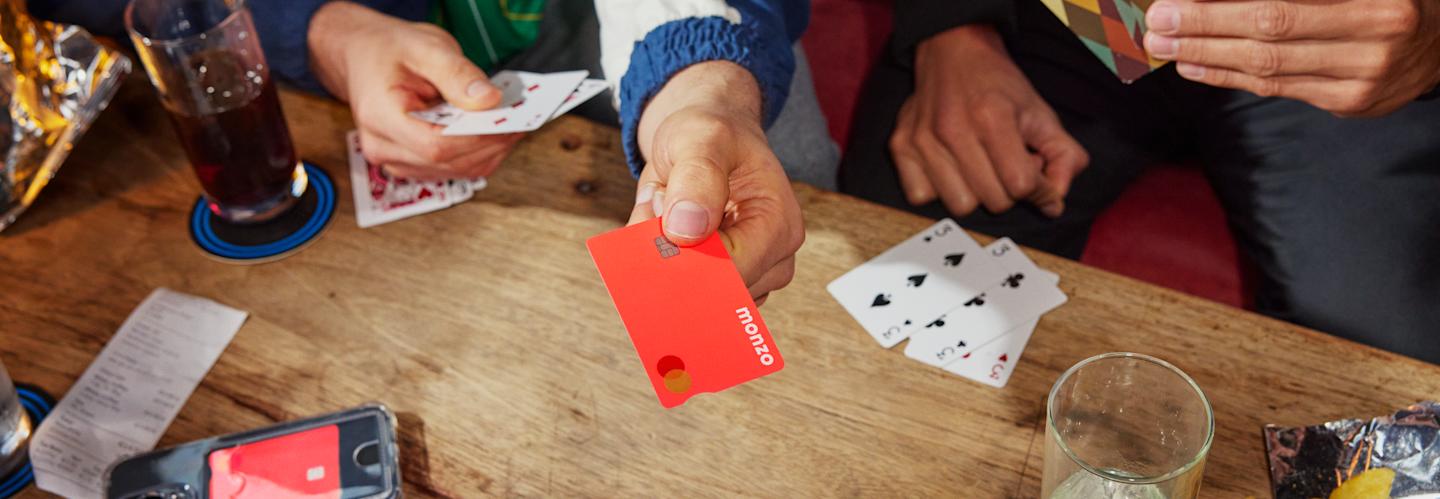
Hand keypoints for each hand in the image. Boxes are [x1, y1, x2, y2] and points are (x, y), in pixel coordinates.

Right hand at [307, 2, 523, 179]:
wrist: (363, 55)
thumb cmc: (388, 50)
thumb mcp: (424, 47)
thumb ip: (456, 74)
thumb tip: (488, 101)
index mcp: (379, 116)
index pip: (435, 145)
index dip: (477, 138)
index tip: (508, 121)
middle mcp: (382, 146)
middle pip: (448, 161)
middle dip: (490, 143)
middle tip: (521, 119)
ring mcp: (396, 160)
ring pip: (455, 170)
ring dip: (489, 151)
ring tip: (511, 123)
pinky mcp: (411, 163)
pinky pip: (453, 169)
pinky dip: (479, 153)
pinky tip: (494, 132)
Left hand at [627, 62, 804, 303]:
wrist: (711, 137)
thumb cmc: (713, 132)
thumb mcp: (701, 138)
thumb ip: (697, 177)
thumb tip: (686, 230)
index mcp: (779, 225)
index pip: (730, 271)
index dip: (685, 255)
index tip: (657, 217)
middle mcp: (774, 257)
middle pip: (712, 287)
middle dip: (673, 252)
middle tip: (660, 203)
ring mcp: (754, 273)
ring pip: (694, 290)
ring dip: (666, 254)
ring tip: (668, 206)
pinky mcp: (729, 278)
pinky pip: (687, 286)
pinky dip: (666, 259)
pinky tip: (668, 224)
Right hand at [891, 26, 1088, 217]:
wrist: (952, 51)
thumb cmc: (998, 86)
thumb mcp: (1041, 113)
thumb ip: (1063, 156)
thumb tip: (1055, 204)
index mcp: (992, 117)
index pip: (1021, 184)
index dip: (1040, 190)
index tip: (1041, 183)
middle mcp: (952, 129)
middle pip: (993, 201)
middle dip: (1010, 190)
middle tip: (1008, 165)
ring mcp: (922, 139)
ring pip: (960, 206)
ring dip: (976, 193)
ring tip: (981, 167)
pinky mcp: (900, 145)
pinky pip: (922, 197)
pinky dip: (940, 190)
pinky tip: (951, 168)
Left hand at [1143, 0, 1439, 115]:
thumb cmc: (1387, 0)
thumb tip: (1223, 0)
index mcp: (1378, 0)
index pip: (1282, 4)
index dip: (1221, 7)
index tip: (1174, 3)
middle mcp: (1376, 35)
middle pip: (1270, 30)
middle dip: (1203, 26)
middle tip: (1157, 23)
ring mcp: (1365, 76)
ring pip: (1268, 66)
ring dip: (1207, 55)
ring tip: (1165, 45)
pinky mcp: (1350, 103)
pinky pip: (1278, 88)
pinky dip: (1230, 77)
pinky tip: (1197, 65)